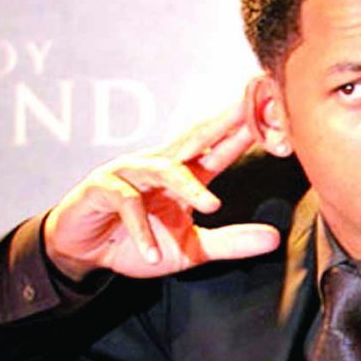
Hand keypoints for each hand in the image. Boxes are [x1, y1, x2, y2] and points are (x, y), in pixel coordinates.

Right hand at [44, 102, 279, 280]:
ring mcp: (131, 173)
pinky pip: (127, 205)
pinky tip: (153, 252)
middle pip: (198, 138)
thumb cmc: (141, 243)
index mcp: (186, 175)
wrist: (85, 252)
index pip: (222, 149)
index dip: (246, 133)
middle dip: (225, 121)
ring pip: (164, 170)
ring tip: (210, 206)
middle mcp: (162, 166)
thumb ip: (230, 242)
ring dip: (187, 186)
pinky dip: (142, 231)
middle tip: (250, 108)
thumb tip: (275, 238)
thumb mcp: (192, 249)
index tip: (274, 115)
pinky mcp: (103, 189)